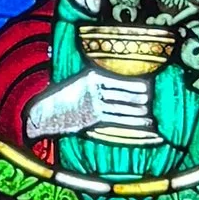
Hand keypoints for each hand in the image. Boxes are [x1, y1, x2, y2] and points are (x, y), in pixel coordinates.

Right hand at [26, 69, 151, 140]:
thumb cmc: (66, 98)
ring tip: (151, 114)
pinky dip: (135, 122)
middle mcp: (95, 88)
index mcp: (93, 75)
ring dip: (140, 111)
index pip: (122, 79)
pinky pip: (119, 120)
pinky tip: (146, 124)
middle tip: (153, 100)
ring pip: (124, 107)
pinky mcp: (93, 119)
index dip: (138, 83)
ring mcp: (94, 104)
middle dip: (142, 97)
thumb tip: (122, 84)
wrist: (45, 113)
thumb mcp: (81, 83)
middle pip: (126, 92)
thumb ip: (99, 81)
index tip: (149, 86)